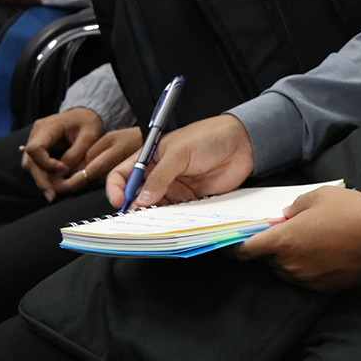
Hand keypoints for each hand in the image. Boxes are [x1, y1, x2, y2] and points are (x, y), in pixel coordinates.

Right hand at [21, 108, 140, 200]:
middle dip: (41, 179)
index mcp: (48, 126)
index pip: (35, 148)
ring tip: (53, 193)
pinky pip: (36, 164)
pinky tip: (53, 185)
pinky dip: (44, 175)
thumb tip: (63, 172)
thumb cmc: (88, 122)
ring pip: (30, 164)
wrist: (85, 114)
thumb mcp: (90, 135)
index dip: (47, 163)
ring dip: (41, 179)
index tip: (64, 169)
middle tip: (52, 195)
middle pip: (29, 160)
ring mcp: (35, 140)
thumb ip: (76, 153)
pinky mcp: (39, 147)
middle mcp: (37, 133)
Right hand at [108, 112, 252, 208]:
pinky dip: (171, 219)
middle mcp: (160, 174)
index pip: (123, 174)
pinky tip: (171, 223)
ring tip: (153, 222)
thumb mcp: (179, 152)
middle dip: (133, 207)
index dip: (117, 188)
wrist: (243, 143)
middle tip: (135, 218)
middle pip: (137, 195)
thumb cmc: (209, 137)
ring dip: (152, 216)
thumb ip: (160, 176)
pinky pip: (176, 212)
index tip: (119, 201)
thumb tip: (141, 198)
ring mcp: (175, 188)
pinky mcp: (191, 199)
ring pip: (156, 207)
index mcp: (150, 157)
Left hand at [234, 185, 360, 290]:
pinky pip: (305, 278)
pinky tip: (322, 254)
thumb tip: (286, 216)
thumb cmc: (352, 212)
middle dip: (270, 248)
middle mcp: (290, 264)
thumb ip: (295, 206)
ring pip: (285, 270)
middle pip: (266, 260)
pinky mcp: (323, 288)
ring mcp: (307, 278)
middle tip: (284, 233)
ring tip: (307, 243)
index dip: (235, 248)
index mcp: (284, 241)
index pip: (246, 250)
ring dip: (288, 258)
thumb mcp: (321, 195)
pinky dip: (306, 267)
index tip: (230, 245)